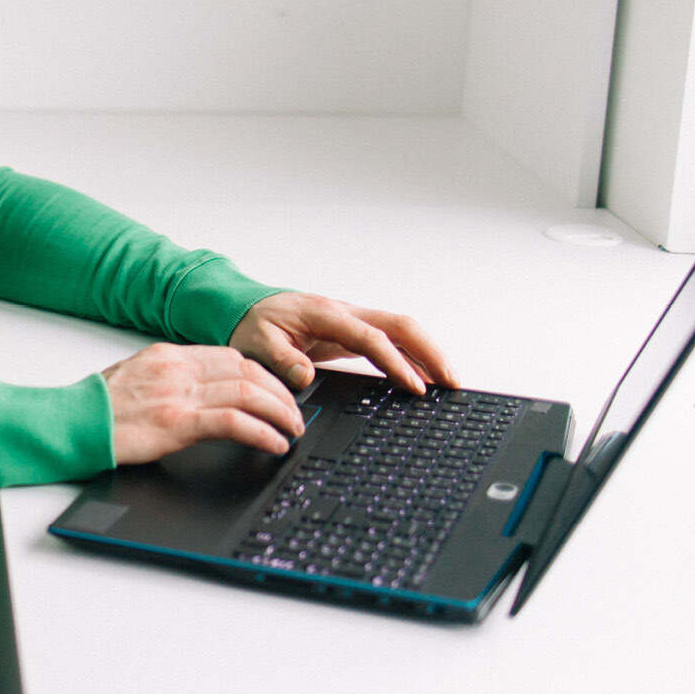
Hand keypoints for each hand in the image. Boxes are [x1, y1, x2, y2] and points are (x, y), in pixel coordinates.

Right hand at [102, 343, 307, 465]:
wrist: (68, 424)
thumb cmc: (96, 410)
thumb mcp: (137, 381)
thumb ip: (172, 381)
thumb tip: (207, 396)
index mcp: (168, 356)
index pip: (232, 357)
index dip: (265, 375)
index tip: (279, 393)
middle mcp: (177, 369)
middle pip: (248, 370)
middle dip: (280, 394)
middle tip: (295, 416)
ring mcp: (177, 394)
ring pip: (248, 392)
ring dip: (279, 413)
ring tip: (292, 431)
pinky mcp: (176, 423)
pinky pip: (233, 422)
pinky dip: (262, 432)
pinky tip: (273, 444)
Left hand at [227, 292, 458, 394]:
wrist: (243, 307)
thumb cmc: (251, 323)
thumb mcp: (255, 343)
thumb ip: (280, 360)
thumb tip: (304, 376)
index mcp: (324, 314)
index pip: (370, 337)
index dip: (395, 362)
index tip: (413, 386)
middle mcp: (344, 313)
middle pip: (400, 326)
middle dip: (429, 352)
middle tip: (451, 382)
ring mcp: (350, 321)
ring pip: (400, 331)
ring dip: (426, 353)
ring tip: (448, 383)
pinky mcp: (350, 332)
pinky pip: (389, 340)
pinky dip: (410, 356)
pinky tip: (422, 376)